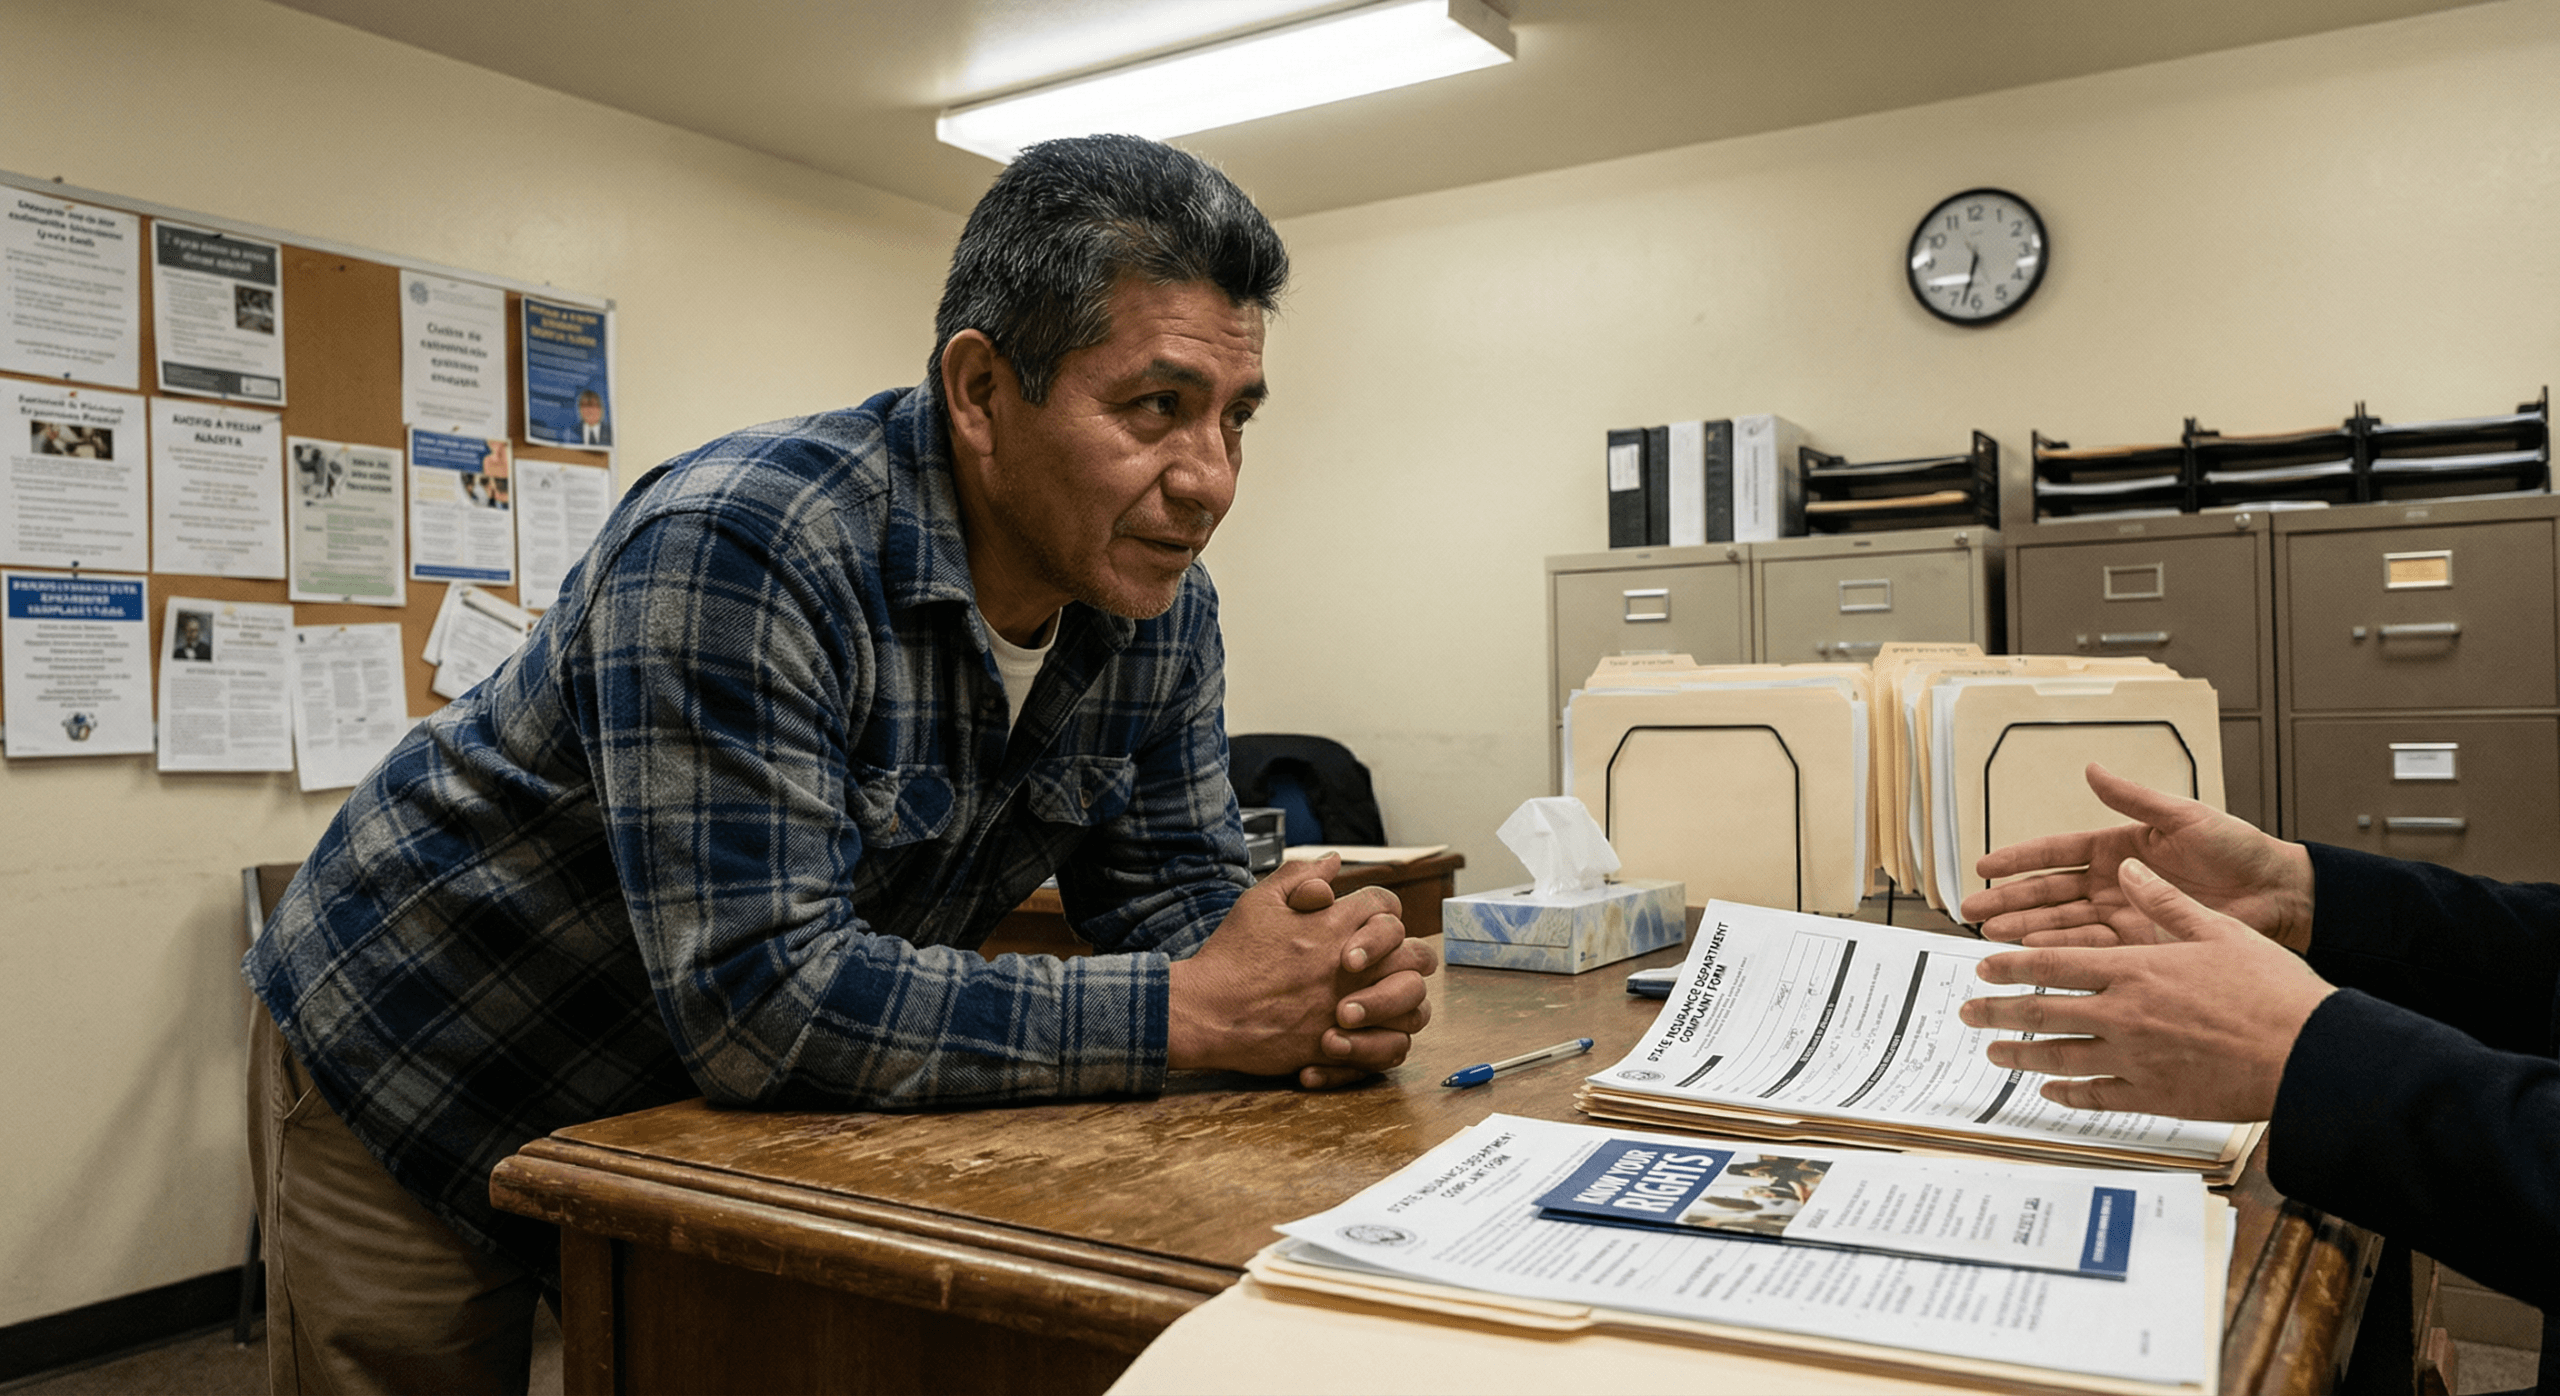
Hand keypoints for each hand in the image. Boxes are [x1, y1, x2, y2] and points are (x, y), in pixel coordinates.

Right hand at [1166, 856, 1438, 1087]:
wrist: (1207, 1011)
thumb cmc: (1231, 955)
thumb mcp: (1259, 902)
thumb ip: (1300, 877)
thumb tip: (1333, 863)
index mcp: (1335, 925)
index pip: (1387, 907)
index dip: (1381, 913)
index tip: (1367, 927)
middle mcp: (1351, 966)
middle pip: (1416, 954)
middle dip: (1408, 955)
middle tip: (1387, 965)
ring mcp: (1351, 1007)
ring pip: (1415, 1003)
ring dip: (1405, 999)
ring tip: (1383, 1000)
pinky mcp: (1341, 1045)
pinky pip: (1392, 1047)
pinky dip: (1388, 1042)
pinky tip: (1368, 1034)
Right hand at [1959, 763, 2314, 949]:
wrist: (2279, 894)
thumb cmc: (2239, 849)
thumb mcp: (2184, 816)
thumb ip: (2134, 798)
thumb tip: (2093, 769)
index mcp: (2118, 847)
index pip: (2056, 852)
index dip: (2019, 860)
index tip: (1985, 866)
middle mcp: (2115, 881)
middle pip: (2050, 892)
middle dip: (2009, 900)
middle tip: (1974, 909)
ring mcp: (2125, 913)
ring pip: (2063, 922)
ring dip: (2027, 928)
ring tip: (1994, 935)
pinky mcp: (2141, 943)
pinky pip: (2093, 948)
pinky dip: (2063, 951)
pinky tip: (2036, 954)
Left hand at [1961, 858, 2335, 1120]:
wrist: (2308, 1054)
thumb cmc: (2271, 991)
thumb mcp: (2218, 931)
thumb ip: (2164, 902)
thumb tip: (2128, 870)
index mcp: (2135, 970)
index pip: (2052, 964)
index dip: (2011, 964)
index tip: (1983, 966)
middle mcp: (2123, 1016)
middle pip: (2040, 1013)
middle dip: (1996, 1012)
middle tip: (1968, 1013)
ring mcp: (2134, 1060)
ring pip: (2058, 1058)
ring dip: (2020, 1055)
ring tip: (1993, 1053)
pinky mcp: (2153, 1097)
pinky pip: (2096, 1096)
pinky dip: (2067, 1093)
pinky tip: (2050, 1091)